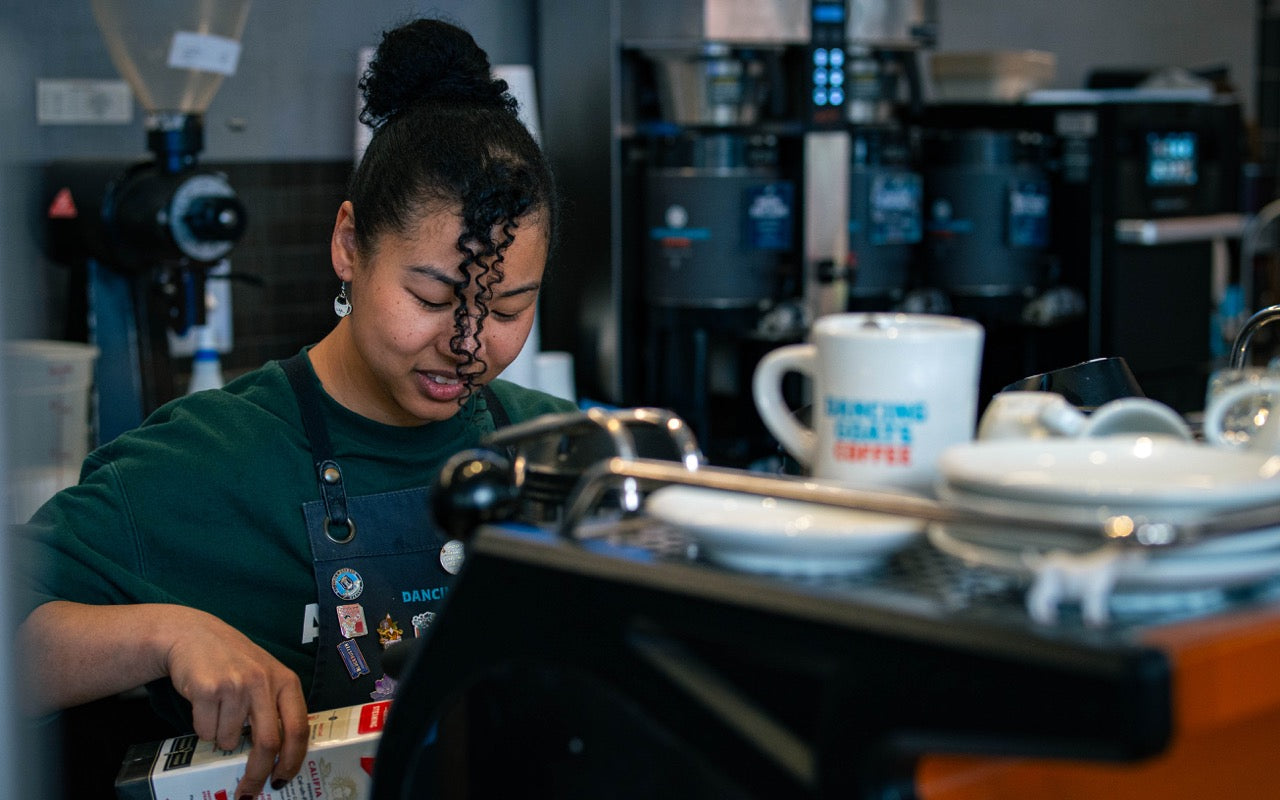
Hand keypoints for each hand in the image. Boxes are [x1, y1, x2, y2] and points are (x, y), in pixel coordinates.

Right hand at [164, 610, 309, 798]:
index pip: (298, 729)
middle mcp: (264, 682)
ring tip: (218, 714)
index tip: (282, 780)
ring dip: (221, 740)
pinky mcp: (208, 689)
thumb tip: (280, 758)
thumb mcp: (266, 676)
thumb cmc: (233, 661)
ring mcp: (236, 685)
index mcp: (286, 681)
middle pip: (267, 743)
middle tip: (247, 791)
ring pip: (229, 740)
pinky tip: (203, 705)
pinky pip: (206, 731)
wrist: (193, 635)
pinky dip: (203, 729)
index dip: (292, 761)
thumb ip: (276, 707)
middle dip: (256, 774)